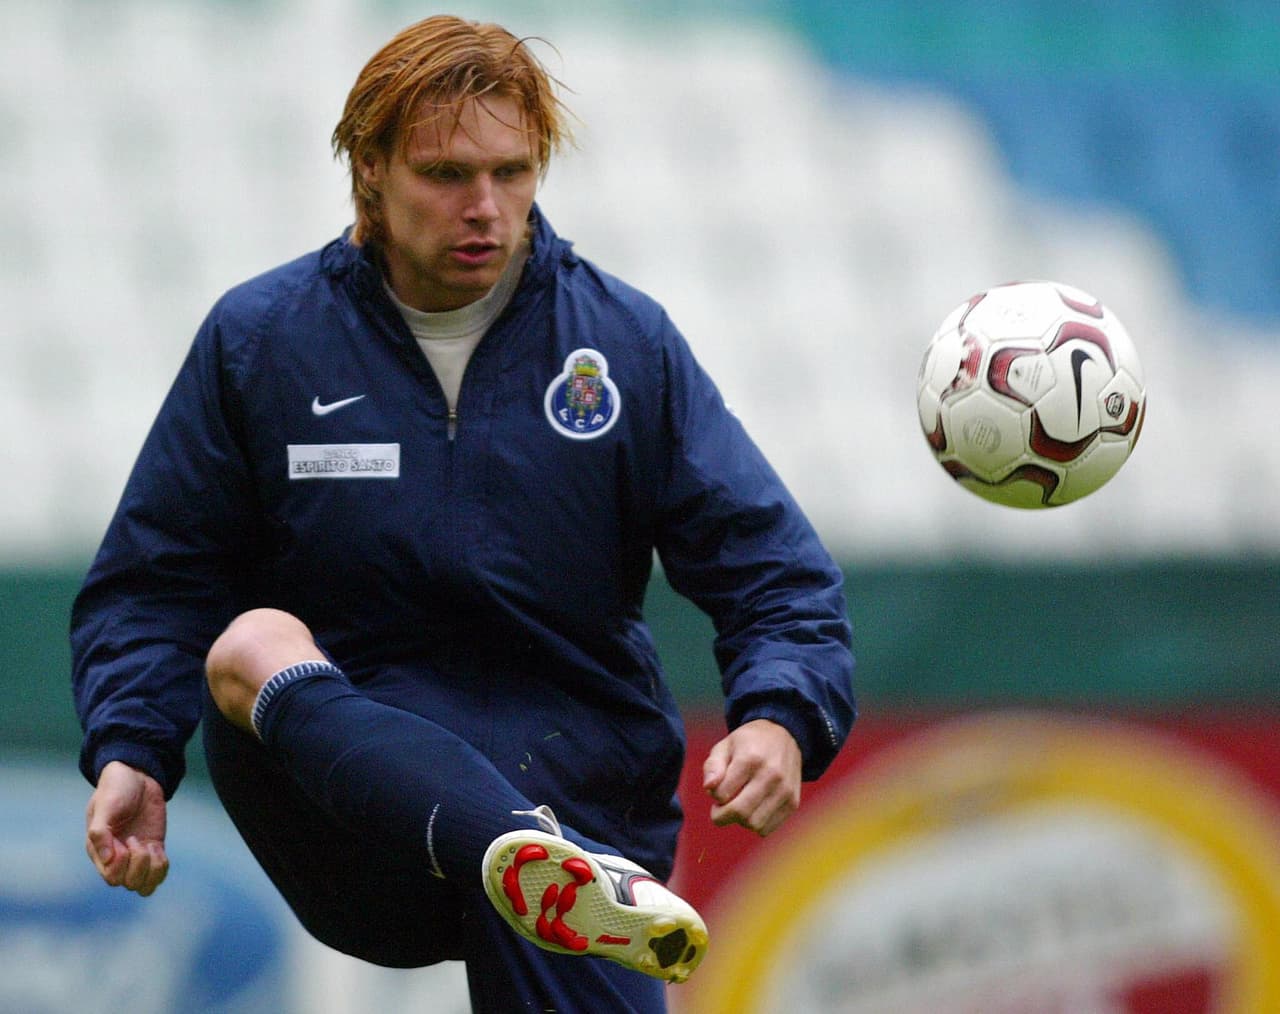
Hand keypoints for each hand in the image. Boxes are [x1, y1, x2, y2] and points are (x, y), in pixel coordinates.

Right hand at [85, 761, 169, 895]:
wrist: (137, 776)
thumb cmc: (115, 790)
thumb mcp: (105, 807)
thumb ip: (100, 832)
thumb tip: (106, 859)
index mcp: (99, 852)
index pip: (112, 878)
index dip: (123, 864)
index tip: (126, 840)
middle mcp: (116, 858)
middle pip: (129, 884)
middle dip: (138, 865)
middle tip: (137, 840)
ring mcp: (135, 856)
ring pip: (144, 886)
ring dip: (152, 869)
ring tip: (151, 848)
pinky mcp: (152, 849)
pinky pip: (158, 873)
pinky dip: (161, 865)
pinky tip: (158, 847)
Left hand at [701, 719, 801, 836]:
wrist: (784, 736)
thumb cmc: (747, 743)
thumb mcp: (725, 746)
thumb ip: (712, 766)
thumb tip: (709, 788)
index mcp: (750, 758)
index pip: (723, 794)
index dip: (714, 796)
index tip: (717, 790)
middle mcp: (771, 774)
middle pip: (740, 813)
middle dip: (722, 816)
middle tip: (719, 808)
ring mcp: (784, 790)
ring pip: (755, 825)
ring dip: (740, 821)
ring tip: (739, 805)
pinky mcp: (793, 802)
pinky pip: (767, 829)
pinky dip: (755, 824)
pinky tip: (753, 809)